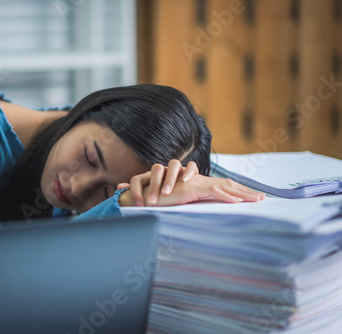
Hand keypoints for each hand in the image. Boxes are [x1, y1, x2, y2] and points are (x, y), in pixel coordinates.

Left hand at [117, 160, 198, 206]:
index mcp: (149, 177)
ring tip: (167, 193)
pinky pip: (191, 165)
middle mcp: (162, 170)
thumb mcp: (148, 194)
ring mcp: (176, 168)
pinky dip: (189, 171)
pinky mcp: (190, 169)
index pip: (138, 179)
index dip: (135, 191)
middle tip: (152, 201)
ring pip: (173, 164)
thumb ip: (136, 191)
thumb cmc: (163, 195)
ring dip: (170, 178)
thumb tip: (119, 188)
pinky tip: (186, 181)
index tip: (138, 206)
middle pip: (156, 169)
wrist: (186, 190)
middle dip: (153, 186)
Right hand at [119, 174, 264, 206]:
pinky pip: (213, 191)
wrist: (142, 197)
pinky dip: (226, 196)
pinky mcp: (190, 187)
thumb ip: (189, 205)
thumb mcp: (177, 203)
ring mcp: (195, 182)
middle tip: (262, 197)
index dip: (235, 190)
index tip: (251, 197)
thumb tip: (200, 220)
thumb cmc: (156, 201)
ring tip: (257, 200)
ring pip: (223, 185)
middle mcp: (197, 181)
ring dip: (241, 192)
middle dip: (244, 189)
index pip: (220, 186)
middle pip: (226, 183)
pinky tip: (238, 202)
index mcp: (195, 184)